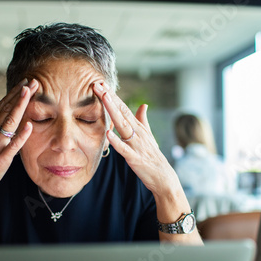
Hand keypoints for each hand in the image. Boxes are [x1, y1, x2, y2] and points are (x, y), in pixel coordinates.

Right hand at [0, 78, 38, 197]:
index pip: (1, 106)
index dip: (13, 94)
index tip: (24, 83)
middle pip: (7, 110)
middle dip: (20, 95)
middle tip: (33, 82)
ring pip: (9, 122)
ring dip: (20, 107)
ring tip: (29, 93)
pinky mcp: (1, 158)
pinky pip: (13, 145)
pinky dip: (21, 135)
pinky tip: (29, 125)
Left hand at [93, 82, 179, 196]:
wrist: (163, 177)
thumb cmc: (153, 156)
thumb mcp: (148, 136)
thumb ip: (143, 120)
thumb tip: (143, 105)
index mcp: (138, 127)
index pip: (124, 108)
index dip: (113, 96)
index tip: (102, 83)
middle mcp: (137, 133)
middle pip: (122, 112)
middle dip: (109, 98)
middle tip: (98, 85)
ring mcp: (136, 145)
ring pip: (123, 126)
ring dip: (113, 112)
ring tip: (105, 99)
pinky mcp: (134, 158)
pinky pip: (124, 149)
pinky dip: (116, 141)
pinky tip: (108, 133)